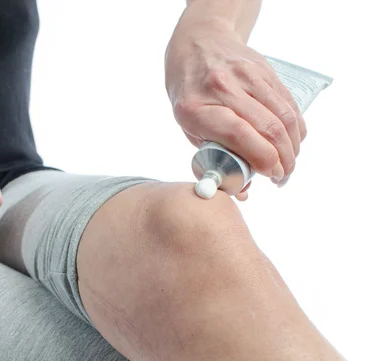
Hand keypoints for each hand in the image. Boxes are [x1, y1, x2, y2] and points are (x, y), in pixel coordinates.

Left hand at [166, 18, 305, 198]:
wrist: (197, 44)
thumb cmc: (190, 94)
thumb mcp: (188, 127)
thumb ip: (213, 158)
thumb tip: (243, 191)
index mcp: (195, 108)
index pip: (238, 135)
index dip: (262, 160)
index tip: (270, 176)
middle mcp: (221, 88)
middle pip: (268, 128)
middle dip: (283, 160)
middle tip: (282, 176)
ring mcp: (245, 75)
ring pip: (284, 116)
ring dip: (293, 147)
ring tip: (288, 164)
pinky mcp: (264, 69)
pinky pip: (288, 103)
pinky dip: (295, 128)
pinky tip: (292, 142)